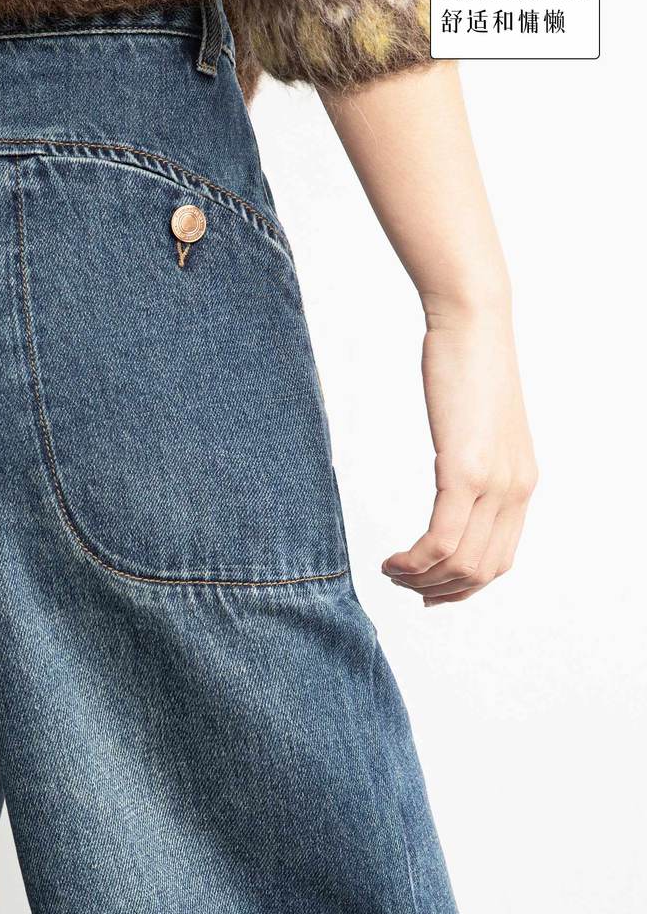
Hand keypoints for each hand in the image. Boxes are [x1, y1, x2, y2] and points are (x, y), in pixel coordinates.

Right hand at [382, 312, 536, 604]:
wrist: (473, 323)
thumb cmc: (468, 364)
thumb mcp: (477, 424)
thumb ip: (473, 460)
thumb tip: (455, 482)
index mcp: (521, 482)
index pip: (499, 559)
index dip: (462, 586)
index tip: (427, 590)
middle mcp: (516, 489)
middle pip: (481, 570)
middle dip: (439, 588)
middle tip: (401, 584)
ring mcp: (494, 482)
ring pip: (462, 562)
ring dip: (422, 579)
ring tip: (392, 572)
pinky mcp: (465, 470)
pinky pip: (442, 538)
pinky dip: (416, 561)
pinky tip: (393, 560)